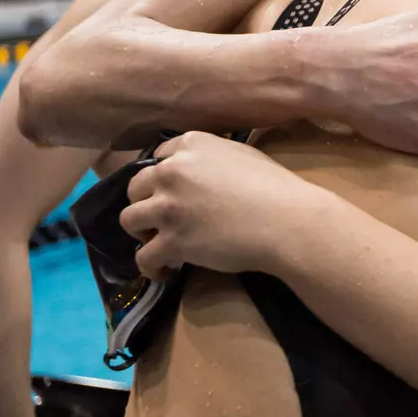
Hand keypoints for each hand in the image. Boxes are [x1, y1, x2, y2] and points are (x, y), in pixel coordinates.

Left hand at [120, 132, 306, 276]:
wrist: (287, 222)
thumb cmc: (276, 188)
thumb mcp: (241, 155)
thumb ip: (211, 159)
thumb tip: (201, 172)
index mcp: (191, 145)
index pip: (157, 157)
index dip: (161, 178)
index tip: (170, 192)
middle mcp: (172, 171)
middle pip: (136, 187)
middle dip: (146, 204)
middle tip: (162, 220)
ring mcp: (169, 206)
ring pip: (129, 220)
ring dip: (141, 233)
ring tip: (158, 244)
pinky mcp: (173, 240)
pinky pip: (144, 257)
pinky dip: (151, 267)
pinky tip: (165, 271)